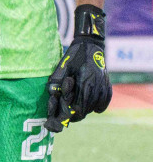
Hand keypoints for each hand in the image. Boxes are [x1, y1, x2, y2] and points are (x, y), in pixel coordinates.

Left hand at [46, 17, 111, 131]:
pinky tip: (91, 104)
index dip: (70, 115)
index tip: (63, 115)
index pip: (79, 110)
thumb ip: (57, 84)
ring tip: (77, 103)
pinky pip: (104, 102)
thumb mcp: (60, 70)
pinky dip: (98, 105)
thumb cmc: (72, 58)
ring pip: (95, 108)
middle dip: (76, 113)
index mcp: (84, 83)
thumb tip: (53, 96)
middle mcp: (96, 87)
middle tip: (68, 111)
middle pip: (86, 111)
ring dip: (85, 109)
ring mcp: (104, 86)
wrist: (89, 46)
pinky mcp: (108, 85)